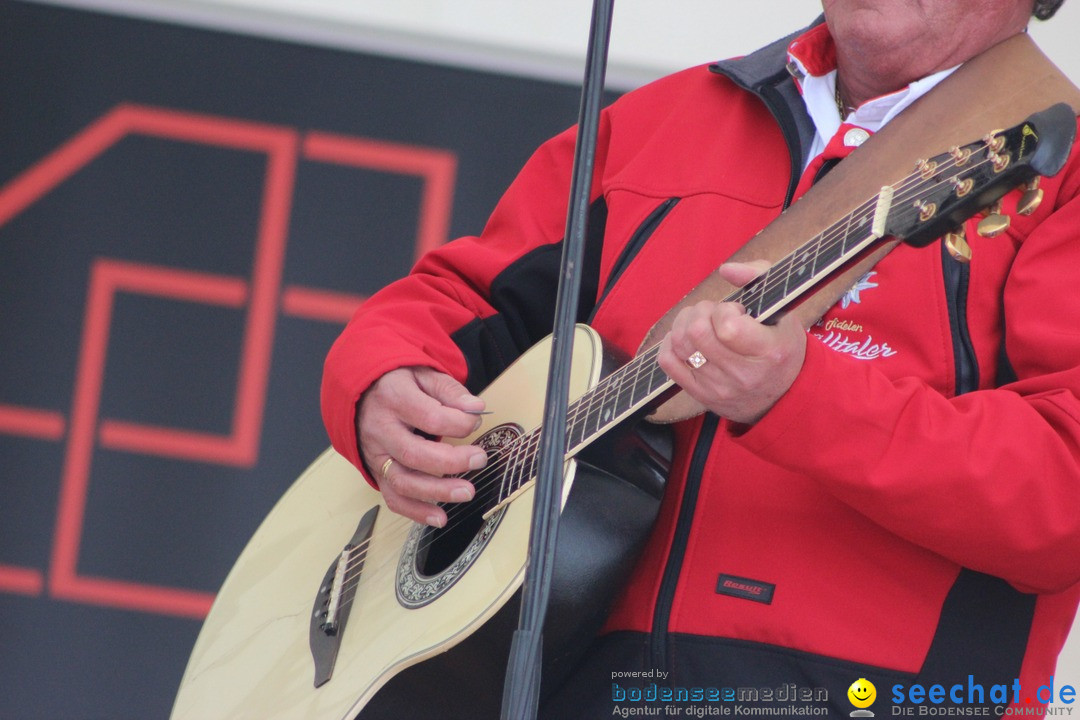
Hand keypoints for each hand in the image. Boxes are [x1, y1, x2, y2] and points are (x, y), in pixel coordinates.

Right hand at [357, 366, 487, 526]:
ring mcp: (375, 454)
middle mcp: (380, 429)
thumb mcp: (423, 375)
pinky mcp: (376, 472)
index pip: (430, 418)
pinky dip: (416, 512)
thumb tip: (475, 409)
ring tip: (467, 492)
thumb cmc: (399, 384)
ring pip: (402, 481)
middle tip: (480, 460)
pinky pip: (393, 498)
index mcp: (393, 399)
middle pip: (414, 454)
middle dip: (452, 461)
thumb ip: (450, 391)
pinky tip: (440, 517)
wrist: (362, 393)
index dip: (459, 423)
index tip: (475, 420)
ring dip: (437, 492)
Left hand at [656, 262, 806, 424]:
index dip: (724, 310)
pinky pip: (668, 363)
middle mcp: (743, 374)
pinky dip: (670, 343)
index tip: (736, 311)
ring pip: (680, 345)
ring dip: (684, 324)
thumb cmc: (781, 345)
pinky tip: (685, 339)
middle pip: (697, 333)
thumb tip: (726, 269)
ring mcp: (719, 388)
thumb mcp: (783, 310)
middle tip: (713, 313)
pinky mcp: (700, 395)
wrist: (784, 396)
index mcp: (769, 351)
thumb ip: (759, 277)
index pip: (727, 327)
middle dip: (700, 312)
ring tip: (701, 323)